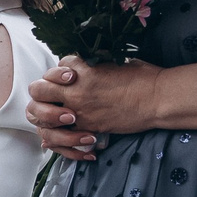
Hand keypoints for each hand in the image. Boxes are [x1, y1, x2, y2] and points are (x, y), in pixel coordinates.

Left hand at [28, 57, 155, 160]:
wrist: (158, 99)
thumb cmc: (142, 77)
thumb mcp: (113, 62)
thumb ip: (92, 66)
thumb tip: (82, 70)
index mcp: (81, 68)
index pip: (56, 68)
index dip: (60, 73)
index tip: (69, 77)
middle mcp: (74, 88)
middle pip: (38, 89)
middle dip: (42, 91)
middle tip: (52, 95)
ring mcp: (78, 109)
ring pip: (40, 112)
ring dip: (44, 113)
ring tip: (56, 113)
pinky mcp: (86, 126)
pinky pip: (57, 133)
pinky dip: (55, 134)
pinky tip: (60, 132)